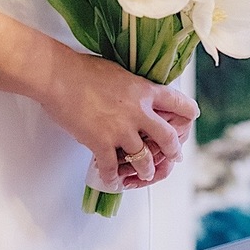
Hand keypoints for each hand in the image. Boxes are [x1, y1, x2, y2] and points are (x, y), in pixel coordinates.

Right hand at [38, 52, 198, 187]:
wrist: (58, 76)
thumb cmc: (81, 69)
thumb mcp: (118, 72)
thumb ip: (131, 87)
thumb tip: (133, 94)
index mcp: (144, 90)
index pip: (178, 102)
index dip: (187, 112)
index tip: (190, 117)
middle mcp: (138, 112)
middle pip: (168, 138)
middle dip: (172, 151)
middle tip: (173, 156)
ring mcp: (121, 130)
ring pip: (144, 159)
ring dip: (146, 170)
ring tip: (144, 174)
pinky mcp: (101, 143)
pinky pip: (112, 168)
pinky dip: (112, 178)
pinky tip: (112, 181)